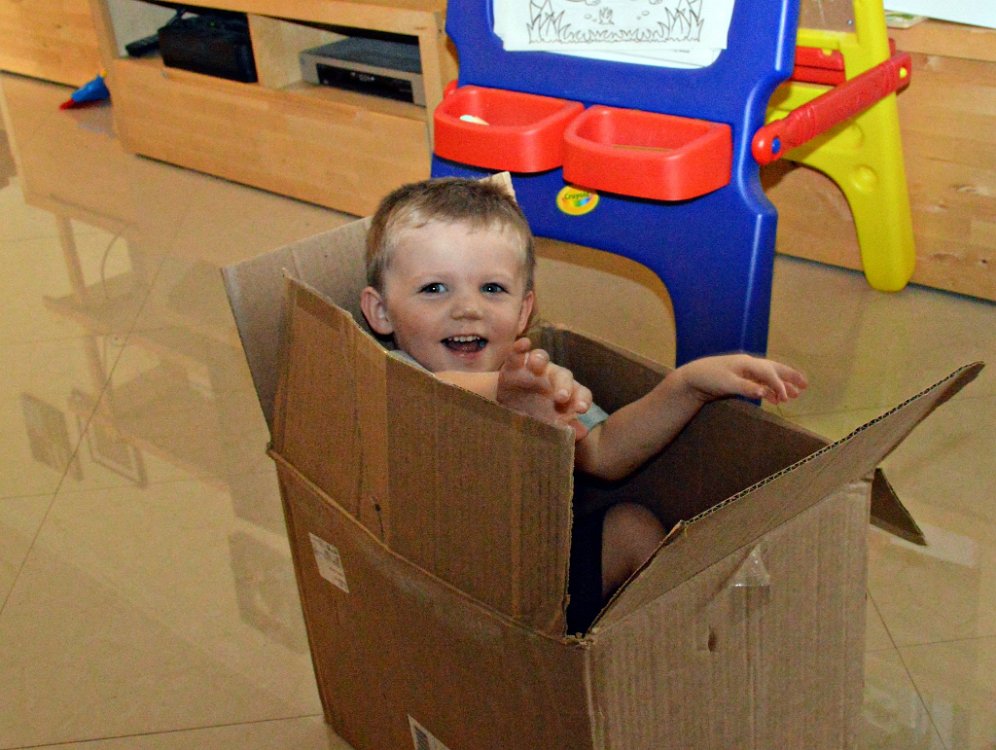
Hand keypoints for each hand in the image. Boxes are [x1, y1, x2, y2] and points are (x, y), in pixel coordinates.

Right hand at [497, 338, 592, 439]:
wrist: (507, 407)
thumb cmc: (535, 414)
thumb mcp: (548, 423)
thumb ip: (564, 427)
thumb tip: (582, 433)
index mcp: (566, 392)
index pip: (580, 393)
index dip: (582, 399)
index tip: (581, 410)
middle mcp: (553, 376)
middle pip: (563, 375)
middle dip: (564, 385)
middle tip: (562, 397)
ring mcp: (534, 368)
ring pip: (542, 358)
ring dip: (541, 359)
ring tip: (537, 366)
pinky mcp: (514, 364)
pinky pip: (518, 353)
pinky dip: (520, 347)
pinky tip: (523, 344)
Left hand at [672, 354, 807, 404]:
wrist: (693, 377)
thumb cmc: (709, 378)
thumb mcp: (726, 384)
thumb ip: (746, 387)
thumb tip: (764, 392)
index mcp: (746, 363)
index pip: (769, 373)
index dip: (780, 385)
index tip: (787, 398)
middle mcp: (749, 364)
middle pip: (774, 369)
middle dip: (790, 377)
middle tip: (805, 385)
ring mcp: (745, 371)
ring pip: (769, 376)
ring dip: (782, 384)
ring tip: (795, 394)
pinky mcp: (741, 378)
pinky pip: (761, 382)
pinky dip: (770, 389)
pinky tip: (775, 398)